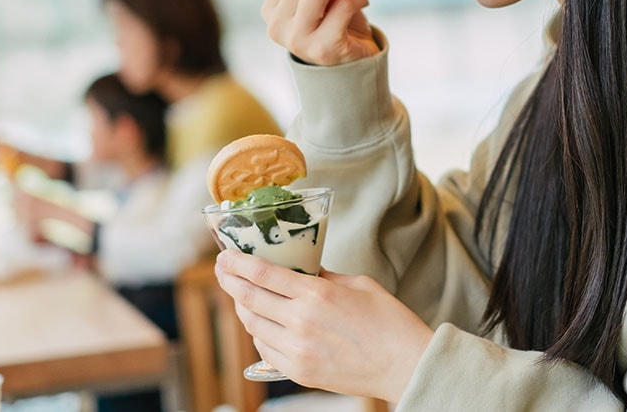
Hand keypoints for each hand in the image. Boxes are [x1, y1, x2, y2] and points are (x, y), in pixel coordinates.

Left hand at [215, 250, 431, 403]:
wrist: (404, 365)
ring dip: (241, 307)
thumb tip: (300, 268)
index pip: (262, 274)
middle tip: (222, 268)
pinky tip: (261, 322)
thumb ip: (323, 275)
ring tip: (239, 293)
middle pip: (249, 298)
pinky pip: (265, 349)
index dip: (237, 262)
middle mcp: (301, 322)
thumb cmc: (388, 321)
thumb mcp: (357, 284)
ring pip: (253, 326)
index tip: (225, 254)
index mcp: (316, 294)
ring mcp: (298, 350)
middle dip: (230, 280)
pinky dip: (258, 333)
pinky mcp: (299, 372)